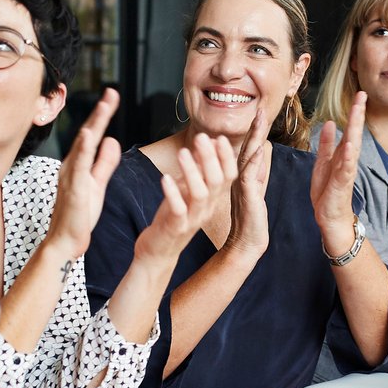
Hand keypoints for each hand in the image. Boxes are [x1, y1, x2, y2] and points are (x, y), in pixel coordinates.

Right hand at [44, 88, 123, 261]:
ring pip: (82, 146)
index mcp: (79, 163)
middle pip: (87, 134)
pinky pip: (77, 167)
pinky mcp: (73, 190)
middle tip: (112, 93)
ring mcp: (70, 176)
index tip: (112, 96)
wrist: (66, 241)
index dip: (103, 115)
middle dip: (100, 113)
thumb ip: (104, 163)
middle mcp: (72, 166)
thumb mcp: (97, 183)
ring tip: (104, 107)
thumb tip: (111, 140)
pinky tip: (87, 136)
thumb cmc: (79, 214)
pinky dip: (82, 150)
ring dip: (93, 125)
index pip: (93, 135)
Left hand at [137, 131, 234, 261]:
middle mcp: (207, 208)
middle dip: (210, 158)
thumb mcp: (188, 189)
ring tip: (183, 153)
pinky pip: (179, 210)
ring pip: (200, 194)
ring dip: (191, 171)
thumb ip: (198, 169)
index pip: (227, 176)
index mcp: (212, 199)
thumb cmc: (174, 216)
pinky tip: (165, 178)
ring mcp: (193, 219)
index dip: (225, 157)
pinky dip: (172, 193)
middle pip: (216, 181)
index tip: (218, 138)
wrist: (160, 250)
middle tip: (200, 138)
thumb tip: (207, 142)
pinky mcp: (176, 228)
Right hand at [224, 109, 273, 259]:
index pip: (250, 148)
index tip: (261, 112)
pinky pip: (249, 175)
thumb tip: (260, 155)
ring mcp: (241, 185)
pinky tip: (259, 148)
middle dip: (254, 127)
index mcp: (244, 175)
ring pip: (245, 156)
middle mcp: (240, 177)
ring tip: (258, 120)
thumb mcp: (255, 191)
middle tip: (259, 109)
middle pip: (247, 147)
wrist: (246, 243)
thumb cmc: (251, 219)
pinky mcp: (246, 195)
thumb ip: (258, 173)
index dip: (256, 131)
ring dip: (252, 137)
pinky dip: (254, 160)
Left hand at [310, 90, 367, 253]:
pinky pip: (346, 168)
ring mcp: (346, 171)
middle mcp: (347, 160)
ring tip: (357, 114)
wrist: (330, 216)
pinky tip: (350, 146)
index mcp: (342, 154)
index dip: (354, 112)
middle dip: (357, 115)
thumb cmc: (328, 191)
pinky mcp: (342, 184)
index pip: (350, 129)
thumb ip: (327, 143)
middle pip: (354, 133)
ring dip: (355, 131)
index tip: (359, 94)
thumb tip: (329, 123)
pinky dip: (349, 157)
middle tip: (362, 96)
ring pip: (352, 147)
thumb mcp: (323, 162)